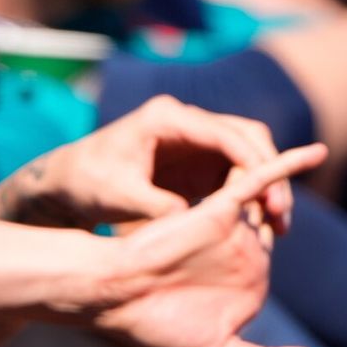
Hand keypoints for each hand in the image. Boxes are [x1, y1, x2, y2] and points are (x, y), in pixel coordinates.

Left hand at [0, 96, 302, 230]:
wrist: (66, 183)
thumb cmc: (85, 183)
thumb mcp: (115, 196)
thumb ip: (153, 206)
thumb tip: (190, 220)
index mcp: (166, 119)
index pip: (224, 133)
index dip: (254, 162)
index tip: (269, 195)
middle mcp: (186, 122)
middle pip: (247, 137)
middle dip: (271, 173)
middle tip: (281, 215)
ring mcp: (195, 141)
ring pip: (249, 154)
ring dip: (267, 185)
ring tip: (278, 227)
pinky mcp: (197, 162)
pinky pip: (238, 173)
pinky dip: (252, 196)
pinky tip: (261, 226)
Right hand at [83, 145, 327, 346]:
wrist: (113, 297)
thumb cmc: (153, 328)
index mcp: (240, 284)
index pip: (269, 266)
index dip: (268, 266)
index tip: (256, 279)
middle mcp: (239, 252)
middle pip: (273, 231)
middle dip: (278, 225)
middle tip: (244, 235)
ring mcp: (231, 229)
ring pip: (270, 207)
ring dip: (284, 202)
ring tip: (281, 204)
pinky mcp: (218, 209)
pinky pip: (259, 183)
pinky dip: (289, 165)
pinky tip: (318, 152)